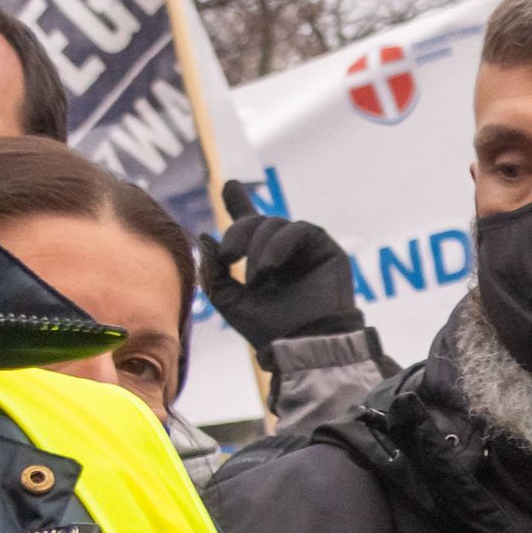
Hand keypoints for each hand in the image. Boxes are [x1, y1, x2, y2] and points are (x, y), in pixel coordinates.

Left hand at [205, 180, 364, 359]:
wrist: (301, 347)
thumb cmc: (267, 330)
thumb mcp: (228, 300)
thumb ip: (213, 271)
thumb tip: (205, 237)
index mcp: (262, 260)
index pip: (250, 224)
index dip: (239, 203)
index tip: (229, 185)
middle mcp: (284, 252)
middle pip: (257, 221)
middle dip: (237, 234)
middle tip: (229, 257)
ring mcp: (306, 249)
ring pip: (275, 223)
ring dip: (258, 247)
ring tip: (256, 276)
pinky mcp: (326, 250)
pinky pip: (299, 229)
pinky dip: (279, 244)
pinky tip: (270, 267)